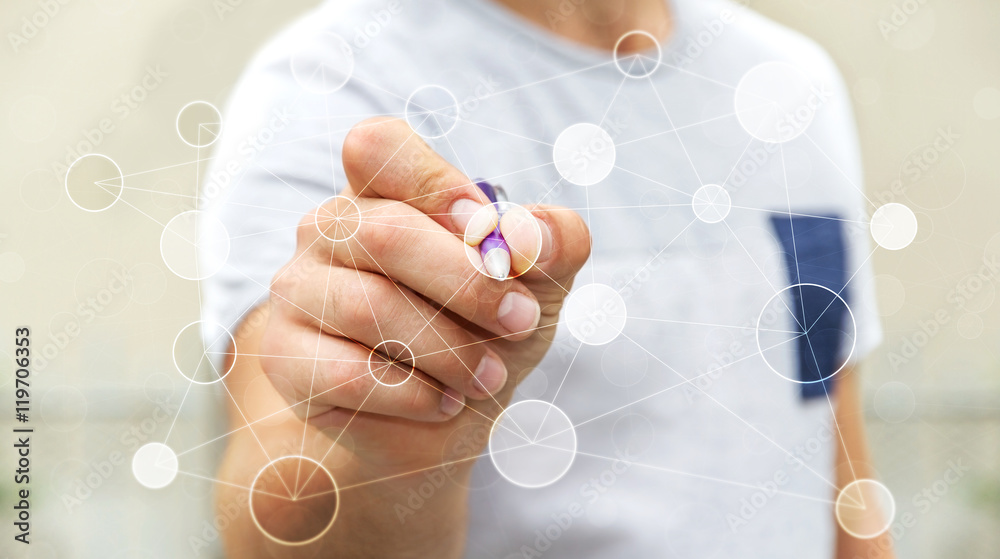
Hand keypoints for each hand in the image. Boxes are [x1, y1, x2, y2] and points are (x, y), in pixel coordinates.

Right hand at [258, 117, 590, 475]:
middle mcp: (329, 229)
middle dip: (469, 284)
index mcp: (382, 190)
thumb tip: (536, 235)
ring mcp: (298, 291)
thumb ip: (551, 242)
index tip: (487, 228)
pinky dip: (417, 394)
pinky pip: (350, 373)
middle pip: (385, 234)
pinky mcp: (287, 359)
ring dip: (451, 351)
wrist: (445, 419)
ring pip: (371, 309)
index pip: (377, 147)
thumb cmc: (485, 331)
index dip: (436, 183)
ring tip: (488, 377)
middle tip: (520, 320)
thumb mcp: (539, 283)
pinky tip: (443, 401)